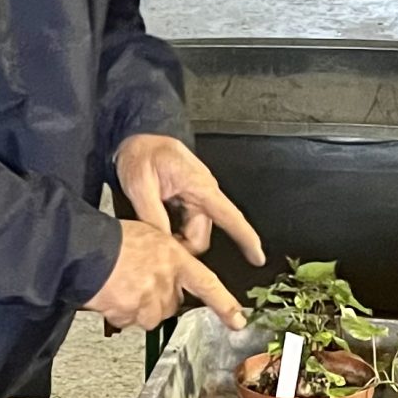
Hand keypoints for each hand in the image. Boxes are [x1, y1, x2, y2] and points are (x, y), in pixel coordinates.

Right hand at [89, 220, 246, 331]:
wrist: (86, 250)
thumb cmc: (112, 240)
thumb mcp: (149, 236)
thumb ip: (164, 259)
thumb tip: (165, 275)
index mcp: (175, 258)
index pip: (208, 284)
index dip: (224, 305)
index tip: (237, 320)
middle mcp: (166, 280)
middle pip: (172, 304)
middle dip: (158, 300)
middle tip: (137, 284)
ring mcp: (150, 299)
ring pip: (151, 316)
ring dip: (138, 308)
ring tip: (121, 287)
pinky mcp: (132, 313)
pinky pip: (130, 321)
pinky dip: (120, 313)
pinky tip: (111, 295)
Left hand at [114, 133, 265, 263]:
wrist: (139, 140)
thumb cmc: (142, 154)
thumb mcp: (140, 185)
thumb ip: (152, 216)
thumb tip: (163, 245)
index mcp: (200, 187)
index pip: (230, 217)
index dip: (246, 238)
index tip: (258, 258)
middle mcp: (203, 195)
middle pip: (201, 239)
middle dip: (182, 249)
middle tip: (157, 248)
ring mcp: (196, 200)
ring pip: (192, 235)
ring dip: (176, 241)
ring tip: (154, 233)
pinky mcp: (188, 203)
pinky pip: (185, 228)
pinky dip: (174, 234)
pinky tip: (159, 228)